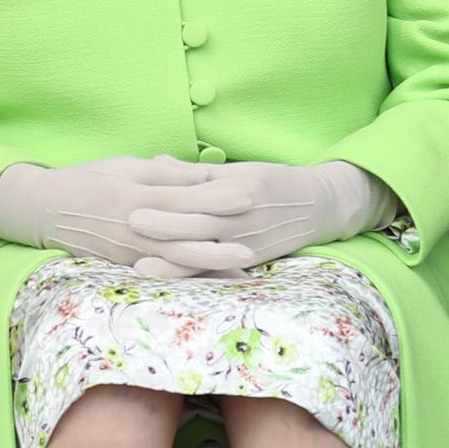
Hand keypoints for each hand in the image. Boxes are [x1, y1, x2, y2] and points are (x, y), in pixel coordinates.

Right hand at [0, 155, 254, 270]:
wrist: (44, 209)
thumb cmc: (88, 180)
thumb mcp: (125, 167)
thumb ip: (163, 173)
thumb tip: (203, 175)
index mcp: (135, 197)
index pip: (184, 197)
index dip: (217, 197)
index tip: (248, 194)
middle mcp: (133, 228)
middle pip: (184, 237)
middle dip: (220, 243)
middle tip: (254, 246)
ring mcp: (129, 251)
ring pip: (176, 261)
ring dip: (210, 267)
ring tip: (241, 271)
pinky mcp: (124, 266)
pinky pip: (162, 274)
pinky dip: (188, 278)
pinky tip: (212, 283)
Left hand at [127, 159, 396, 273]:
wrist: (318, 206)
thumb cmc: (271, 181)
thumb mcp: (238, 169)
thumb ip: (196, 172)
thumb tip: (154, 162)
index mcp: (239, 189)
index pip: (198, 194)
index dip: (168, 198)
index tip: (136, 199)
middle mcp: (244, 218)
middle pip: (199, 225)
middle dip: (165, 227)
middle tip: (130, 223)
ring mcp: (247, 243)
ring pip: (206, 254)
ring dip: (173, 262)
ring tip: (140, 265)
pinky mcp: (250, 261)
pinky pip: (218, 272)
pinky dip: (194, 278)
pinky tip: (171, 285)